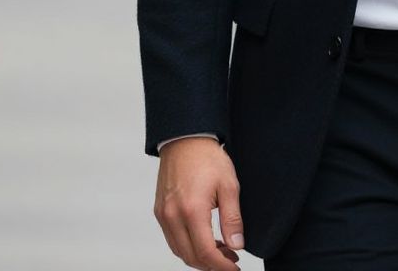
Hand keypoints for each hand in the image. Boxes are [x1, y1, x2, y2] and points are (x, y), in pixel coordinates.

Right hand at [154, 137, 244, 269]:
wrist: (185, 139)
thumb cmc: (208, 158)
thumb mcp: (229, 185)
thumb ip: (232, 218)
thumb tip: (237, 245)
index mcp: (192, 210)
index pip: (206, 252)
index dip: (221, 266)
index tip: (235, 267)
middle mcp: (173, 216)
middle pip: (190, 256)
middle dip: (212, 264)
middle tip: (231, 259)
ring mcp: (163, 214)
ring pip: (179, 251)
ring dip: (199, 257)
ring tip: (220, 250)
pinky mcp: (160, 211)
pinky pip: (172, 239)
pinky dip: (187, 246)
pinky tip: (203, 239)